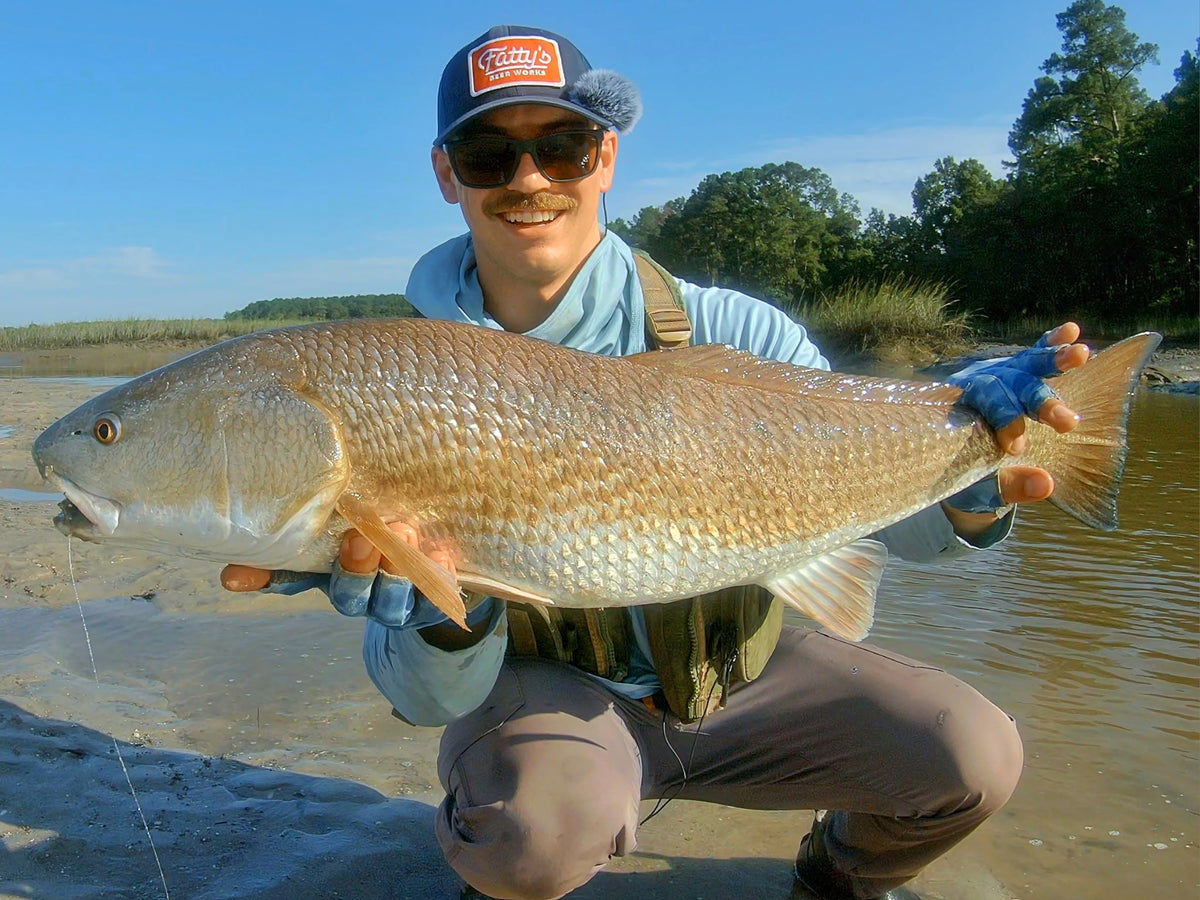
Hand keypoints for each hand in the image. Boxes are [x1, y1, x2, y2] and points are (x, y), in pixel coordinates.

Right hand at [220, 523, 458, 627]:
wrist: (444, 573)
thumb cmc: (389, 535)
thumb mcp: (355, 521)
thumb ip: (324, 509)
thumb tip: (279, 486)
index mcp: (331, 574)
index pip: (290, 578)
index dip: (263, 577)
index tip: (233, 576)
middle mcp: (361, 595)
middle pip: (348, 594)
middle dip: (354, 568)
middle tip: (360, 536)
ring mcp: (398, 603)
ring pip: (391, 597)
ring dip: (395, 567)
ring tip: (403, 531)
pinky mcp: (435, 603)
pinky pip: (437, 596)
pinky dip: (438, 575)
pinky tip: (439, 556)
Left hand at [948, 321, 1088, 498]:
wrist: (951, 451)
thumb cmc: (964, 472)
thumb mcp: (981, 487)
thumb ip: (1010, 485)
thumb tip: (1046, 484)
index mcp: (960, 413)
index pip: (984, 409)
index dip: (1004, 423)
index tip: (1017, 448)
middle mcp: (977, 388)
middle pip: (1007, 386)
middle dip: (1038, 402)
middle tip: (1067, 423)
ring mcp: (998, 376)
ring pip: (1024, 365)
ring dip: (1053, 359)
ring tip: (1081, 353)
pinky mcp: (1015, 371)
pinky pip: (1032, 354)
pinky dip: (1050, 342)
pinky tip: (1071, 330)